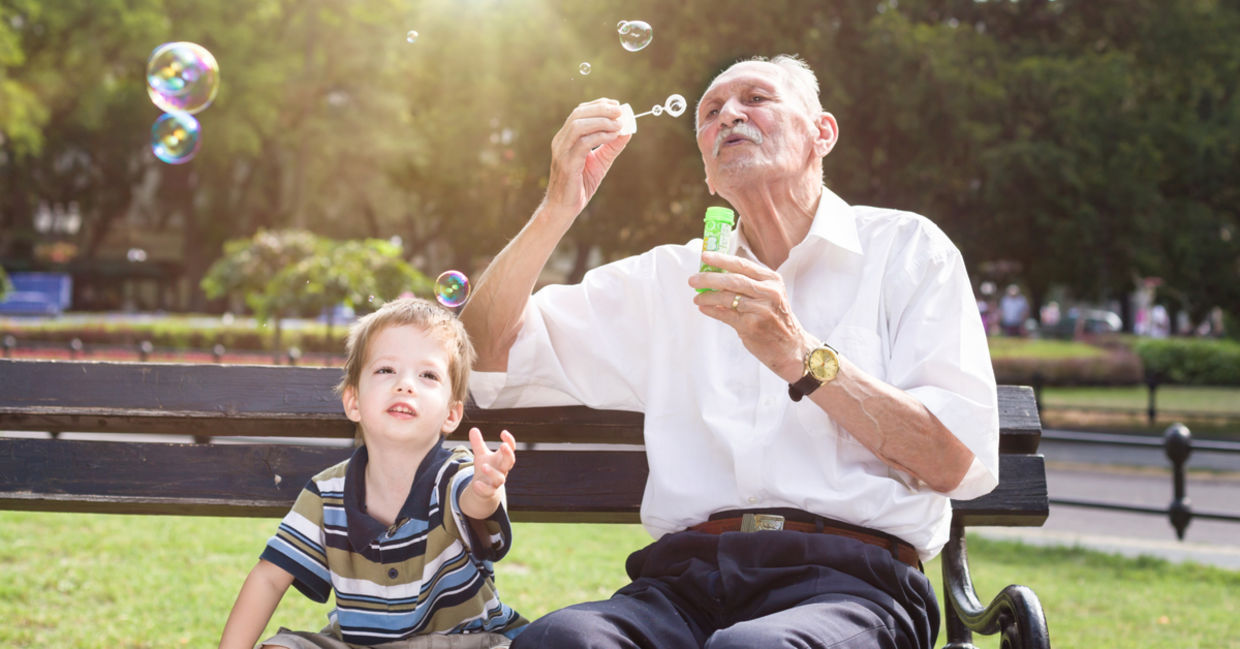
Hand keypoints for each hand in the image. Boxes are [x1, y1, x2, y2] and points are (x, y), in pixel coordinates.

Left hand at [468, 428, 516, 500]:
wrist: (482, 488)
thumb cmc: (486, 467)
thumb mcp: (481, 455)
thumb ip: (478, 443)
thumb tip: (473, 428)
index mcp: (502, 459)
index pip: (510, 449)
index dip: (509, 441)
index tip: (503, 432)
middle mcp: (502, 470)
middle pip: (509, 462)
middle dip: (508, 454)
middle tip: (503, 445)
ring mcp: (496, 481)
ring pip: (499, 478)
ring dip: (492, 472)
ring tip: (484, 466)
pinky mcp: (489, 491)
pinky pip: (488, 491)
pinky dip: (483, 488)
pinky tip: (476, 483)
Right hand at [544, 98, 631, 216]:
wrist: (563, 208)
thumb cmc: (580, 185)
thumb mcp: (600, 162)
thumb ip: (611, 146)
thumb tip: (627, 131)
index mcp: (565, 138)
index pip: (579, 112)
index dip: (598, 105)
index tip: (616, 105)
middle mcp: (561, 141)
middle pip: (578, 114)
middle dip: (601, 109)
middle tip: (620, 112)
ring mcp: (562, 151)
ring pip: (578, 125)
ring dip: (601, 121)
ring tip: (618, 124)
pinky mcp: (567, 164)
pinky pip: (583, 144)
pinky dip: (600, 136)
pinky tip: (613, 136)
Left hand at [689, 251, 810, 381]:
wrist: (790, 347)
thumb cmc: (776, 318)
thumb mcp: (770, 295)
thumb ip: (750, 283)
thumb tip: (717, 273)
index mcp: (772, 280)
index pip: (743, 265)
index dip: (722, 259)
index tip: (705, 256)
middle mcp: (769, 292)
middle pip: (733, 280)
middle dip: (709, 278)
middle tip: (693, 279)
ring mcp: (761, 310)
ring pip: (727, 298)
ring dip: (708, 296)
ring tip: (697, 298)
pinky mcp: (752, 326)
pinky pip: (725, 315)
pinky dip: (712, 310)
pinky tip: (704, 308)